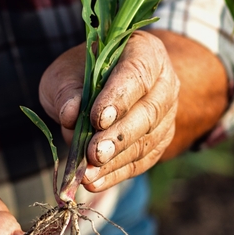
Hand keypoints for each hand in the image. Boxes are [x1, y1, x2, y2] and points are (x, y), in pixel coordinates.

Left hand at [40, 31, 179, 192]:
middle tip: (95, 153)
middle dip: (119, 135)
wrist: (103, 85)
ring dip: (117, 160)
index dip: (118, 97)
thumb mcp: (66, 72)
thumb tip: (71, 115)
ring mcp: (167, 113)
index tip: (97, 118)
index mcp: (145, 51)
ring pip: (148, 139)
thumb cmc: (83, 73)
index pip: (137, 73)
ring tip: (88, 174)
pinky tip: (94, 182)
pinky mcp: (161, 140)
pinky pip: (143, 160)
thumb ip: (67, 90)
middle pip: (148, 111)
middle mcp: (164, 82)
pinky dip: (117, 173)